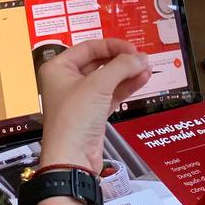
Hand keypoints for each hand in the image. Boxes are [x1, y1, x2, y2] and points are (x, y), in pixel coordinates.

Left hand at [38, 39, 150, 171]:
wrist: (72, 158)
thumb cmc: (74, 118)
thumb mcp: (98, 85)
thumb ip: (121, 67)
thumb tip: (141, 58)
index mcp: (58, 68)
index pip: (88, 47)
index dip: (112, 46)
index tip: (132, 49)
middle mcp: (67, 81)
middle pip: (99, 62)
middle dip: (121, 60)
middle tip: (141, 59)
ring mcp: (81, 98)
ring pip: (107, 79)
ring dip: (127, 73)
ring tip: (146, 68)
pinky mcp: (93, 113)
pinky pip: (111, 94)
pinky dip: (126, 87)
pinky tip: (142, 80)